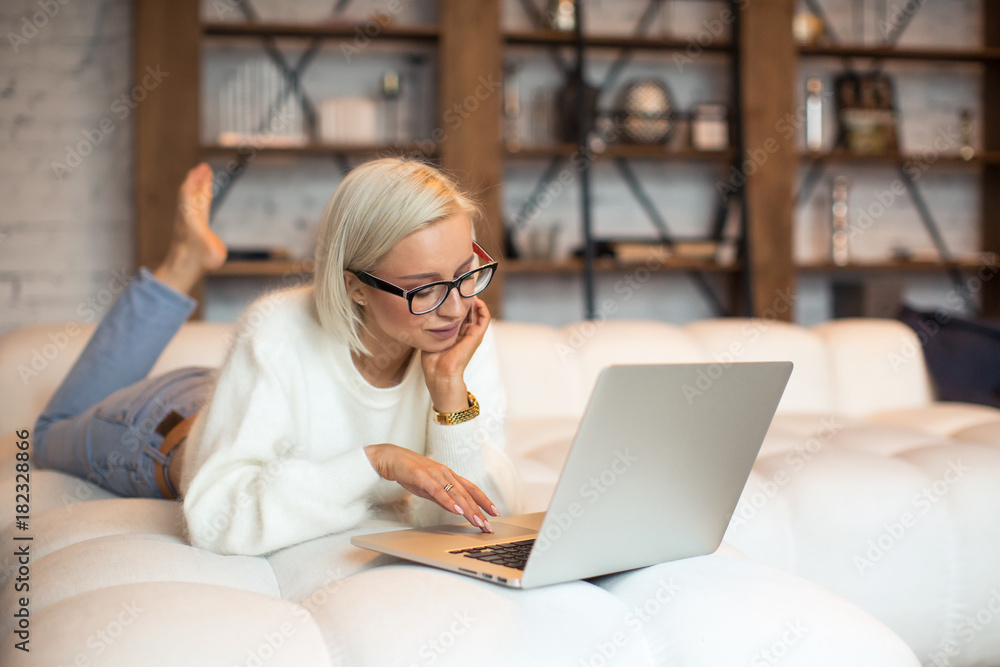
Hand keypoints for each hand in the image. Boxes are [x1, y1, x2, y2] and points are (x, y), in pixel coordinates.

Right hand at [364, 443, 499, 531]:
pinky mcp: (423, 477)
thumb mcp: (429, 488)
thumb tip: (456, 509)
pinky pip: (438, 491)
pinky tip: (456, 510)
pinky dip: (448, 501)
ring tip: (477, 521)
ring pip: (455, 493)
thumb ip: (442, 498)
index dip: (484, 500)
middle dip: (479, 511)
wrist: (392, 459)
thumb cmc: (410, 472)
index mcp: (449, 476)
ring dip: (468, 509)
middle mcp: (446, 474)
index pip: (471, 489)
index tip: (494, 513)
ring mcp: (435, 474)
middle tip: (488, 525)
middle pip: (466, 494)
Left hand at [421, 298, 490, 412]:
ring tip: (469, 289)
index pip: (458, 314)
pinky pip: (485, 318)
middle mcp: (464, 333)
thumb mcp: (429, 337)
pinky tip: (476, 299)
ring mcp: (472, 334)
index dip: (456, 303)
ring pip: (477, 312)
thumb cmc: (433, 360)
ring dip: (474, 301)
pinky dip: (483, 308)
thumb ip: (431, 326)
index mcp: (454, 334)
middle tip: (462, 286)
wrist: (440, 373)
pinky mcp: (477, 336)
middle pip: (468, 311)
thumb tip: (424, 312)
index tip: (451, 291)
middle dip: (465, 298)